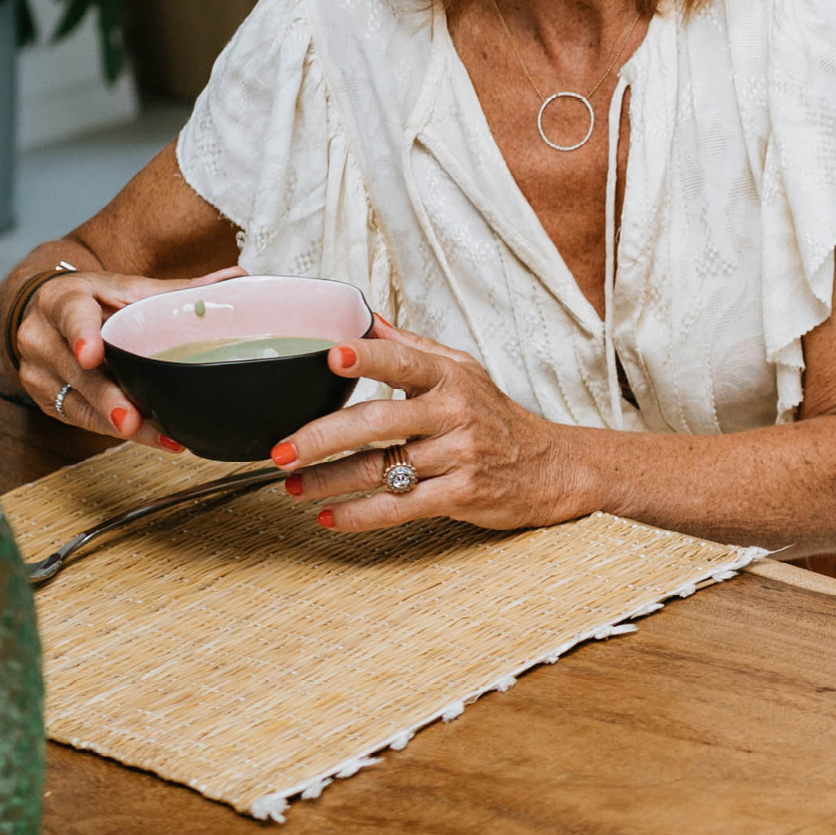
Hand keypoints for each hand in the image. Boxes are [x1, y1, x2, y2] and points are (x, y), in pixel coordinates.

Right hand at [13, 267, 243, 447]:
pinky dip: (113, 428)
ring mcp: (37, 369)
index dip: (81, 335)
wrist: (42, 312)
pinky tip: (146, 435)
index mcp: (63, 300)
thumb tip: (236, 278)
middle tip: (130, 421)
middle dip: (105, 398)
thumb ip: (174, 289)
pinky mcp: (43, 397)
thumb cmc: (91, 300)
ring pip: (79, 401)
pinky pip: (80, 418)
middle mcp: (42, 335)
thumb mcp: (124, 288)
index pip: (71, 315)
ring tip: (155, 436)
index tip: (91, 356)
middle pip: (77, 371)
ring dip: (116, 422)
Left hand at [274, 319, 594, 532]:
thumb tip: (360, 318)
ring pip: (383, 470)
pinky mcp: (463, 495)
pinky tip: (331, 516)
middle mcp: (455, 413)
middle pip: (379, 422)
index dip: (368, 357)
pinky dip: (361, 515)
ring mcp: (460, 457)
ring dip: (330, 481)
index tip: (331, 355)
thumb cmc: (498, 417)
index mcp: (449, 377)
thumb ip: (409, 347)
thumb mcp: (462, 371)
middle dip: (323, 438)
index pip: (403, 360)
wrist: (554, 467)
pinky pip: (402, 507)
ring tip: (292, 485)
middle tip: (281, 449)